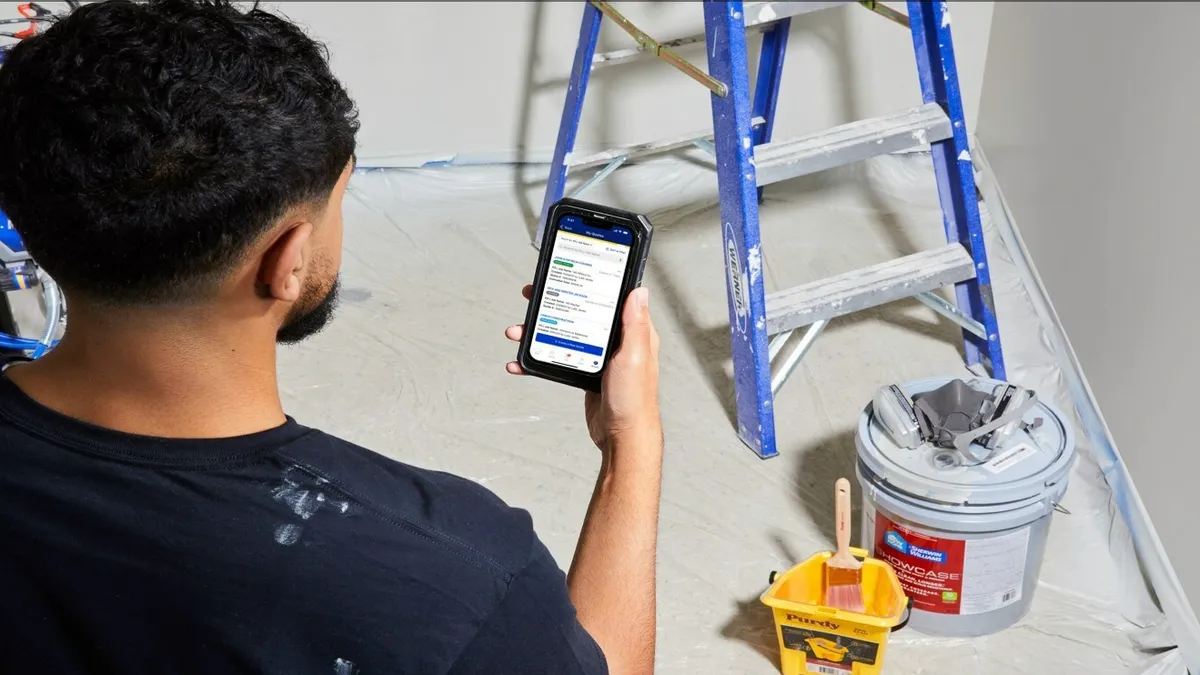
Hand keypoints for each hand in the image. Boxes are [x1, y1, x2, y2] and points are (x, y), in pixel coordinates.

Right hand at [505, 284, 661, 454]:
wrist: (622, 436)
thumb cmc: (634, 400)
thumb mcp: (634, 356)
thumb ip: (635, 324)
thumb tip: (639, 291)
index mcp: (633, 332)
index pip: (610, 298)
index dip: (589, 282)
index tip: (568, 273)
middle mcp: (616, 341)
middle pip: (581, 312)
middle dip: (554, 304)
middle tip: (533, 296)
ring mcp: (599, 356)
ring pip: (565, 334)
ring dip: (539, 332)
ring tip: (518, 331)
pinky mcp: (585, 372)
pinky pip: (558, 358)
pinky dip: (538, 359)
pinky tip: (521, 362)